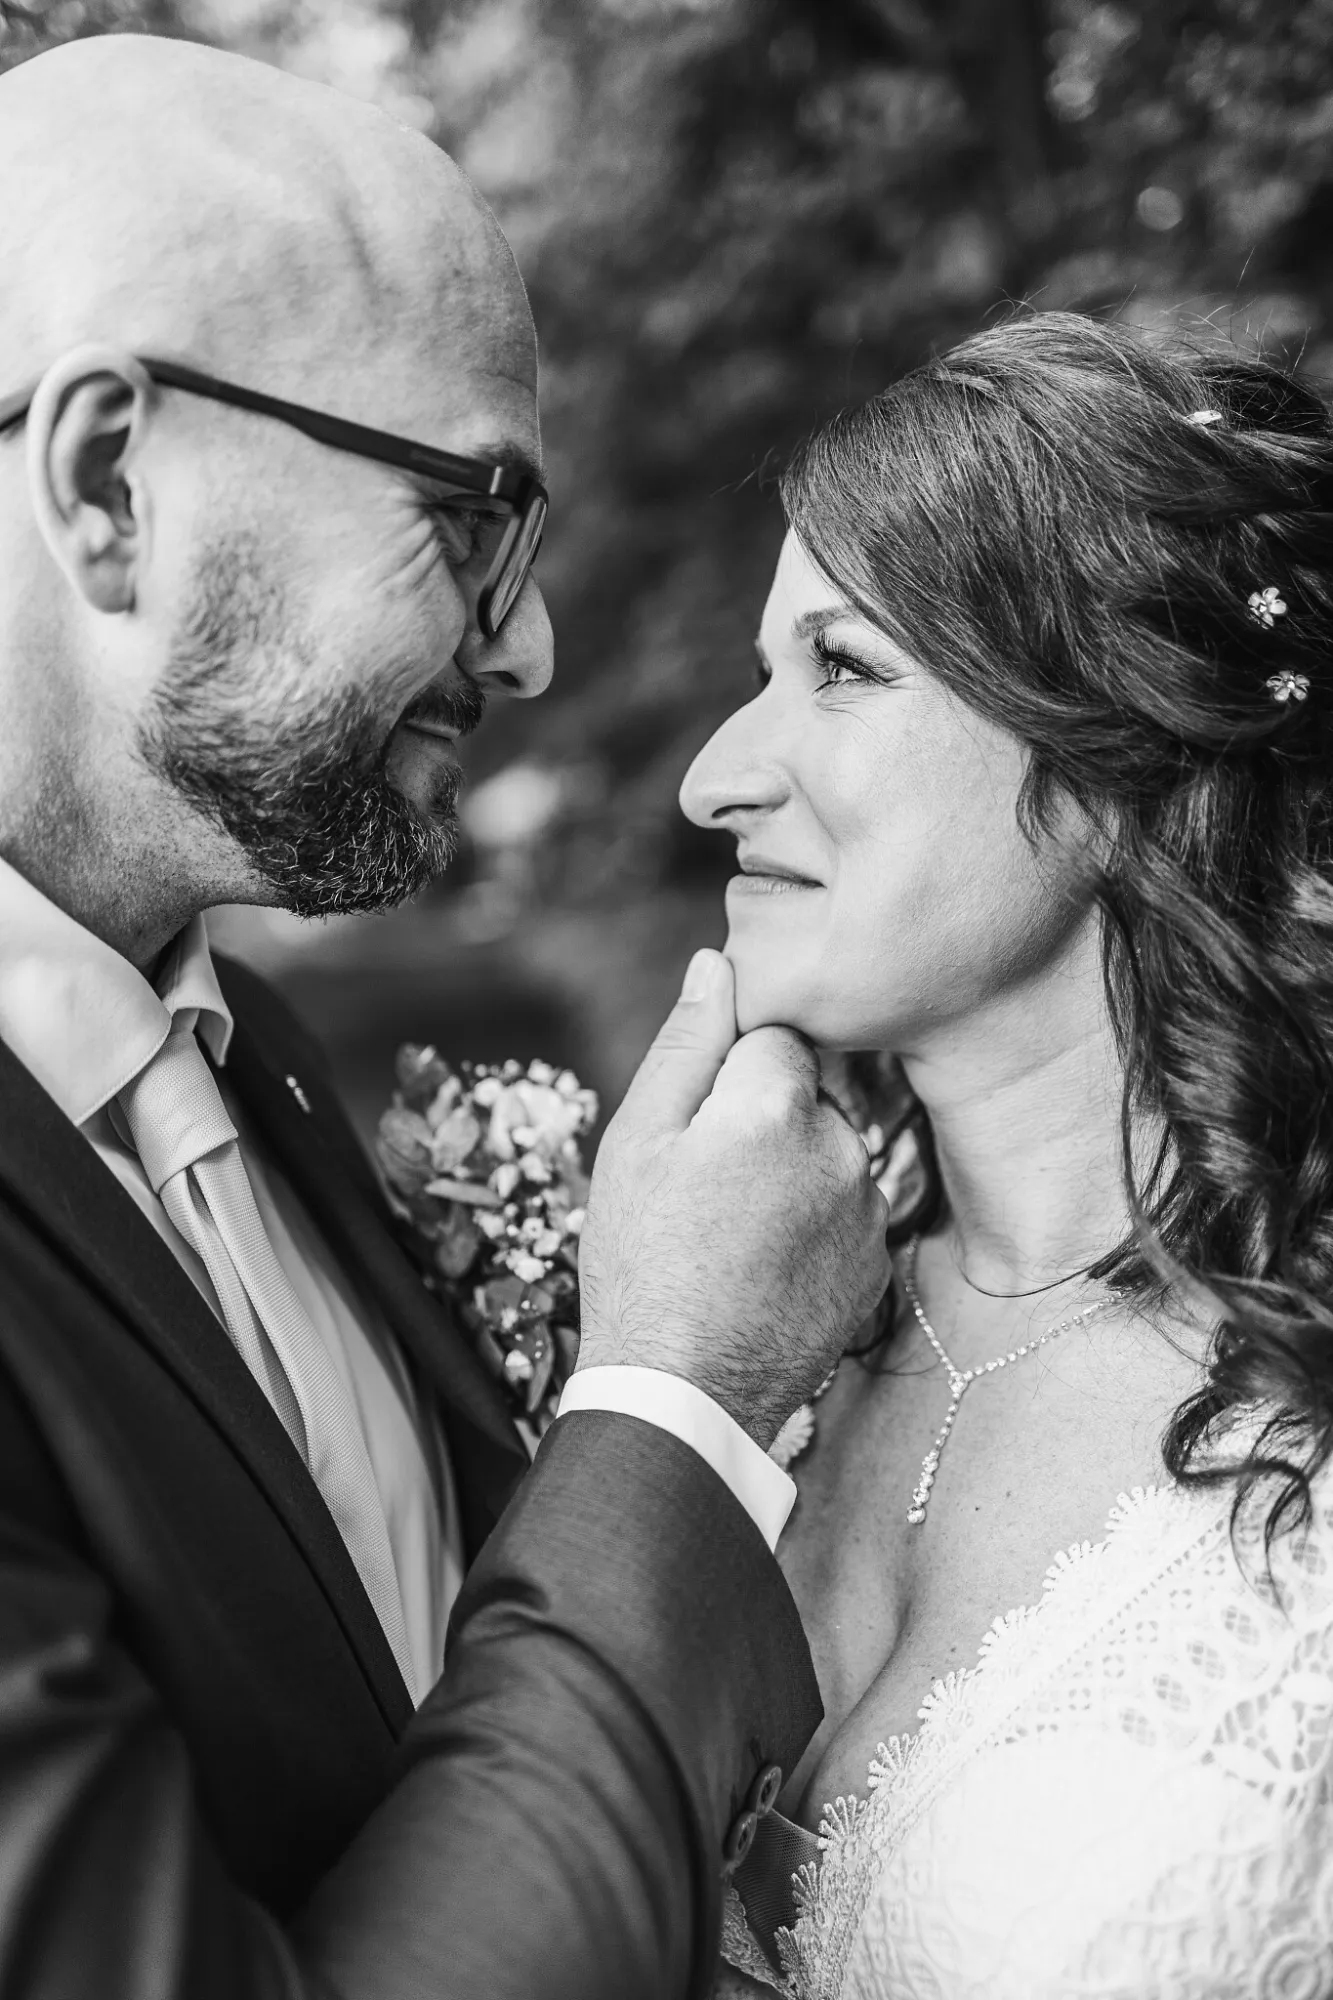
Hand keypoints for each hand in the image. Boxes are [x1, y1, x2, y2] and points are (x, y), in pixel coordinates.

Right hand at [575, 949, 891, 1449]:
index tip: (697, 1125)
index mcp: (776, 1103)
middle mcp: (841, 1146)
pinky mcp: (877, 1262)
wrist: (685, 1397)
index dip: (727, 1072)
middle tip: (705, 1187)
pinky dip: (811, 1224)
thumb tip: (718, 962)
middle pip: (806, 1093)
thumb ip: (687, 1044)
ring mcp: (866, 1208)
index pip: (773, 1034)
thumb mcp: (637, 1143)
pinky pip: (844, 1210)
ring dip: (790, 1172)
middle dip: (761, 1120)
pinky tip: (762, 1266)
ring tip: (730, 1235)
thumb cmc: (642, 1264)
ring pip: (827, 1152)